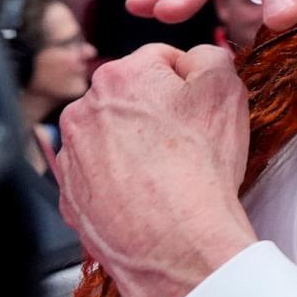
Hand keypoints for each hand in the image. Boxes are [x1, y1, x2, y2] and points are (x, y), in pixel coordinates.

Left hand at [56, 45, 257, 296]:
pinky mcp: (69, 195)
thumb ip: (210, 55)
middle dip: (159, 112)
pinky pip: (99, 175)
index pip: (161, 59)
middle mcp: (83, 110)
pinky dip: (121, 180)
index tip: (202, 107)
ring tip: (169, 172)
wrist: (175, 242)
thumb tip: (198, 57)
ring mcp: (71, 155)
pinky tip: (149, 193)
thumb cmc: (198, 168)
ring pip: (112, 136)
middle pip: (132, 97)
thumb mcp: (226, 88)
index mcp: (119, 76)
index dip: (190, 82)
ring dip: (137, 145)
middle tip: (189, 141)